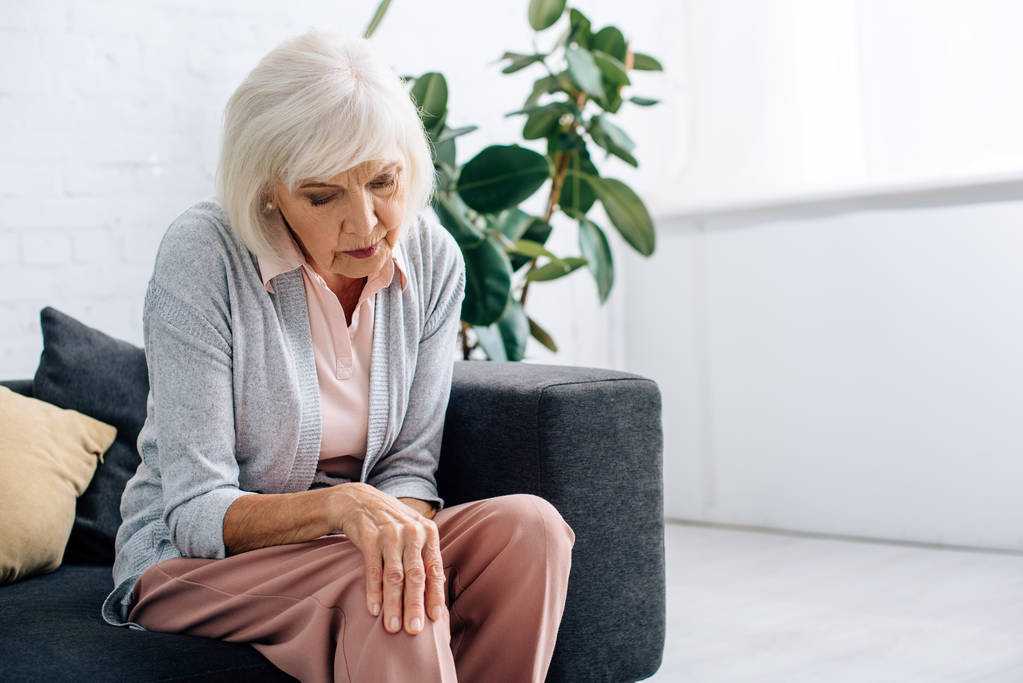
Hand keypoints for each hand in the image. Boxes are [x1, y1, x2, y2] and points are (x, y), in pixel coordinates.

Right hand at [333, 483, 447, 635]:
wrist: (360, 501)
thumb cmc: (392, 523)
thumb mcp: (414, 532)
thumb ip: (425, 556)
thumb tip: (440, 586)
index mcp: (428, 533)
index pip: (433, 569)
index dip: (435, 595)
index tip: (435, 618)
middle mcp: (411, 533)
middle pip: (415, 576)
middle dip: (415, 605)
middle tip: (414, 630)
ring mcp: (390, 534)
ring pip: (394, 576)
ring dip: (394, 604)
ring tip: (392, 627)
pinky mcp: (370, 537)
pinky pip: (373, 569)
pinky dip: (374, 591)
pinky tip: (374, 609)